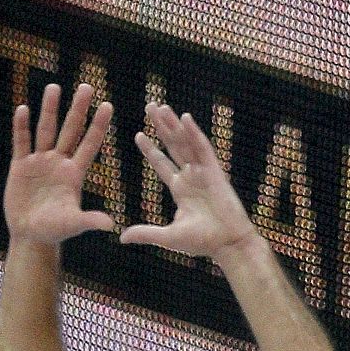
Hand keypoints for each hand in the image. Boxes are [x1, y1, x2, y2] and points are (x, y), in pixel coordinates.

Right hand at [4, 83, 115, 245]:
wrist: (30, 236)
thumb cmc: (54, 231)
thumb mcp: (73, 224)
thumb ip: (89, 220)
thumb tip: (111, 225)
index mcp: (74, 174)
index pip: (89, 144)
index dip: (98, 125)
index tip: (107, 104)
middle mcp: (59, 163)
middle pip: (70, 130)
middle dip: (78, 109)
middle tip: (87, 86)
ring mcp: (40, 162)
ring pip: (45, 130)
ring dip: (49, 109)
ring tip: (54, 86)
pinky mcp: (20, 166)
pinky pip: (21, 142)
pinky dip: (21, 127)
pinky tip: (23, 109)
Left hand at [120, 105, 255, 263]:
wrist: (227, 243)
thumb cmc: (202, 242)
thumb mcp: (168, 236)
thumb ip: (145, 233)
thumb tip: (121, 237)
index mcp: (180, 189)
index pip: (162, 164)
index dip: (150, 150)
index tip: (138, 135)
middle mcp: (191, 176)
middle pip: (172, 146)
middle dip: (161, 127)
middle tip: (149, 107)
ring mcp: (203, 172)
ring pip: (185, 142)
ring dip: (174, 124)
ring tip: (161, 107)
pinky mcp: (215, 171)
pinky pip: (203, 148)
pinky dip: (194, 133)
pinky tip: (185, 118)